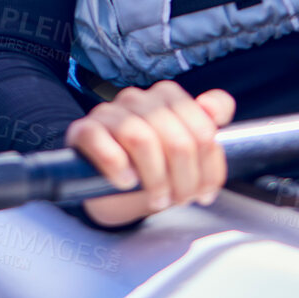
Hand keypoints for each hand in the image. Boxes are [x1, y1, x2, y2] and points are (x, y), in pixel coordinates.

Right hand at [64, 82, 235, 227]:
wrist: (112, 191)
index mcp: (167, 96)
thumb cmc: (153, 169)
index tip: (206, 191)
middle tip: (181, 200)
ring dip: (156, 178)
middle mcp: (138, 98)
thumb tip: (215, 109)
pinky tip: (126, 182)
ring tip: (158, 198)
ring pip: (142, 139)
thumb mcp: (186, 154)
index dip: (209, 165)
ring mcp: (109, 112)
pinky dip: (117, 167)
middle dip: (185, 179)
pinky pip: (101, 142)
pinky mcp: (83, 130)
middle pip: (177, 138)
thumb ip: (207, 128)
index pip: (203, 126)